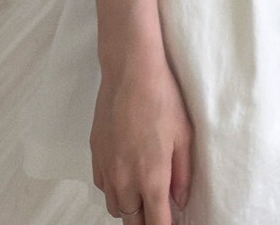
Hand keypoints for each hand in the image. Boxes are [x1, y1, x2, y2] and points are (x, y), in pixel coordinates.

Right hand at [90, 60, 192, 222]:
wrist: (130, 71)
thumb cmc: (161, 98)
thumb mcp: (184, 136)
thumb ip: (183, 174)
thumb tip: (180, 199)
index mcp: (151, 178)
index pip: (156, 224)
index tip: (170, 224)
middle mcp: (125, 180)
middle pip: (132, 221)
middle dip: (145, 221)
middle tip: (158, 211)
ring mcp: (107, 168)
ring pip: (116, 207)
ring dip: (130, 207)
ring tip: (143, 195)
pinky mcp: (95, 155)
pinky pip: (104, 187)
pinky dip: (115, 190)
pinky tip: (126, 175)